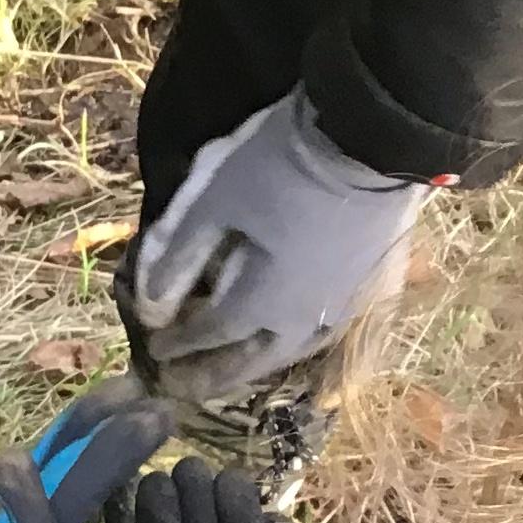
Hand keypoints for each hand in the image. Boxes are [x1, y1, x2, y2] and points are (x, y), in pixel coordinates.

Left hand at [128, 92, 428, 401]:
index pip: (210, 334)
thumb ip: (179, 257)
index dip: (179, 343)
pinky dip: (290, 346)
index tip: (155, 350)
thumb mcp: (215, 201)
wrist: (372, 135)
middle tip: (183, 388)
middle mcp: (302, 318)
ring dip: (253, 366)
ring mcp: (339, 305)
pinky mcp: (365, 286)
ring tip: (230, 372)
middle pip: (251, 360)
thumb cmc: (283, 165)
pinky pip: (319, 334)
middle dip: (212, 375)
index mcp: (263, 302)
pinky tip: (283, 340)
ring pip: (289, 352)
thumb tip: (150, 307)